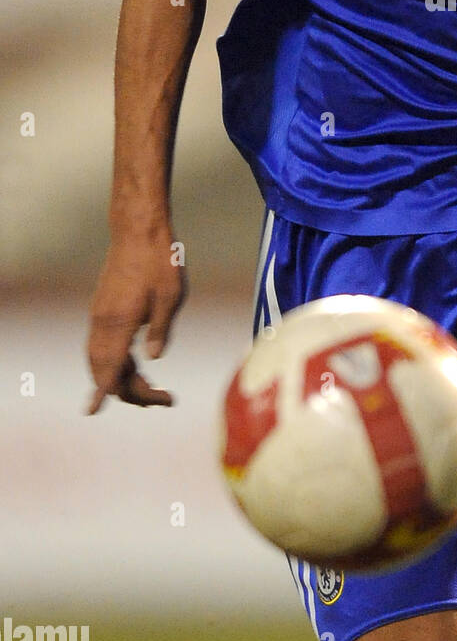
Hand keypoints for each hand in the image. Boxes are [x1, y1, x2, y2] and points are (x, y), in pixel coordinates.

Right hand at [86, 240, 186, 411]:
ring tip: (150, 389)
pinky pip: (100, 346)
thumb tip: (154, 359)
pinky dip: (113, 363)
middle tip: (164, 398)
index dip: (111, 394)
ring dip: (119, 378)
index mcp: (120, 321)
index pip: (110, 370)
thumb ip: (161, 330)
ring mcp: (99, 314)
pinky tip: (131, 366)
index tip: (106, 410)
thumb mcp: (172, 295)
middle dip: (129, 391)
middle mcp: (103, 322)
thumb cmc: (160, 259)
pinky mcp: (102, 307)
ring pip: (99, 359)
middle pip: (104, 371)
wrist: (138, 230)